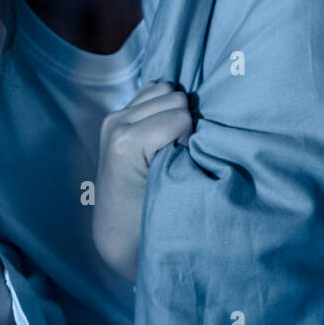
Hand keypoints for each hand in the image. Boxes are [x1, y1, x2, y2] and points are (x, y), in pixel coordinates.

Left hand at [92, 80, 194, 282]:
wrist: (119, 234)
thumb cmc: (150, 221)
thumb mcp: (174, 190)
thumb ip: (188, 154)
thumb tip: (209, 121)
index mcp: (127, 142)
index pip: (181, 117)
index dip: (191, 140)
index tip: (181, 166)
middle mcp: (116, 124)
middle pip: (174, 97)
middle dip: (184, 123)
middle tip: (178, 155)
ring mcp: (114, 118)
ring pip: (164, 90)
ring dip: (173, 113)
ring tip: (169, 144)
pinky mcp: (116, 117)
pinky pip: (151, 93)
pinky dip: (163, 108)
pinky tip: (161, 133)